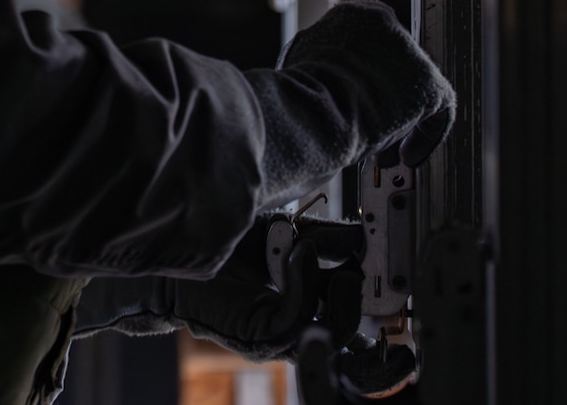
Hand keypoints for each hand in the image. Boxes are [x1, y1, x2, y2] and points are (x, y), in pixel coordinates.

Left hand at [75, 215, 365, 361]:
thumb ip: (323, 236)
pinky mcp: (259, 334)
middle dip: (358, 288)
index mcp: (306, 300)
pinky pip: (297, 317)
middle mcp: (296, 323)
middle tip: (355, 254)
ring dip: (336, 287)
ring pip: (332, 328)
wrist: (176, 245)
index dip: (374, 298)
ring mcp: (278, 333)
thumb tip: (362, 236)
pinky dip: (304, 281)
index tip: (390, 269)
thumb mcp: (284, 232)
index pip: (352, 312)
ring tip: (321, 251)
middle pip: (351, 324)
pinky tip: (296, 251)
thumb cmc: (224, 241)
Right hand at [247, 1, 456, 205]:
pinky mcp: (428, 82)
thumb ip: (321, 64)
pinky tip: (409, 155)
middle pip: (393, 65)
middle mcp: (383, 24)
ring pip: (413, 88)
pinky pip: (438, 112)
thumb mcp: (301, 65)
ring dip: (401, 118)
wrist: (311, 114)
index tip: (355, 100)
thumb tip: (323, 83)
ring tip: (385, 149)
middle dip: (383, 99)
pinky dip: (427, 135)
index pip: (366, 44)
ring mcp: (408, 51)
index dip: (362, 77)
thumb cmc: (296, 97)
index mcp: (349, 16)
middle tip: (372, 128)